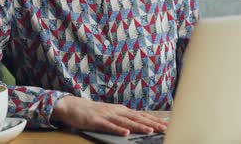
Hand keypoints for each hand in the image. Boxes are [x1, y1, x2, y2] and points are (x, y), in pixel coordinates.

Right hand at [51, 96, 167, 135]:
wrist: (73, 106)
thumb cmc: (94, 112)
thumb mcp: (111, 114)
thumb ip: (124, 118)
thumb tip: (138, 124)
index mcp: (122, 110)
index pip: (142, 115)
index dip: (154, 120)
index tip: (166, 124)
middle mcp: (117, 111)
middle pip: (137, 118)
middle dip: (152, 123)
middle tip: (164, 128)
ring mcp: (107, 115)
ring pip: (126, 122)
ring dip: (138, 126)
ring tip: (150, 131)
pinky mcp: (97, 121)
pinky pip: (109, 126)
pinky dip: (118, 129)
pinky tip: (125, 133)